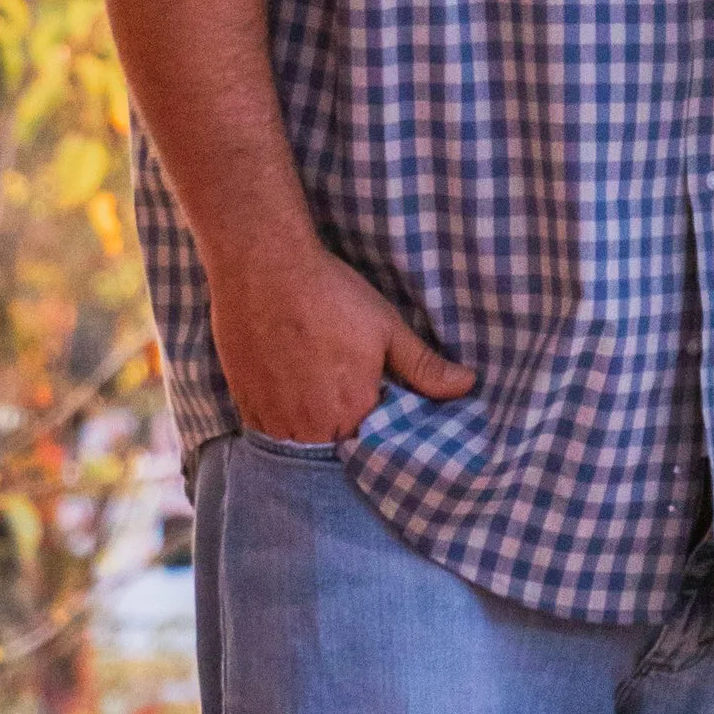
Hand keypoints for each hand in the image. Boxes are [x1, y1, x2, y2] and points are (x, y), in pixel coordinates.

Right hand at [207, 232, 474, 442]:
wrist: (264, 267)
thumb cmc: (330, 294)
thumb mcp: (387, 328)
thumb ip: (424, 367)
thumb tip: (467, 386)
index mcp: (353, 412)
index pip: (375, 444)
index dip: (380, 429)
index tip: (380, 407)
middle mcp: (312, 427)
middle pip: (336, 446)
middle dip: (345, 429)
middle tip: (345, 393)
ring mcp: (274, 419)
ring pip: (300, 442)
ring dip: (312, 428)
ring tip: (317, 391)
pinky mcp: (246, 404)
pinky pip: (268, 431)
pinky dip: (281, 420)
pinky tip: (290, 390)